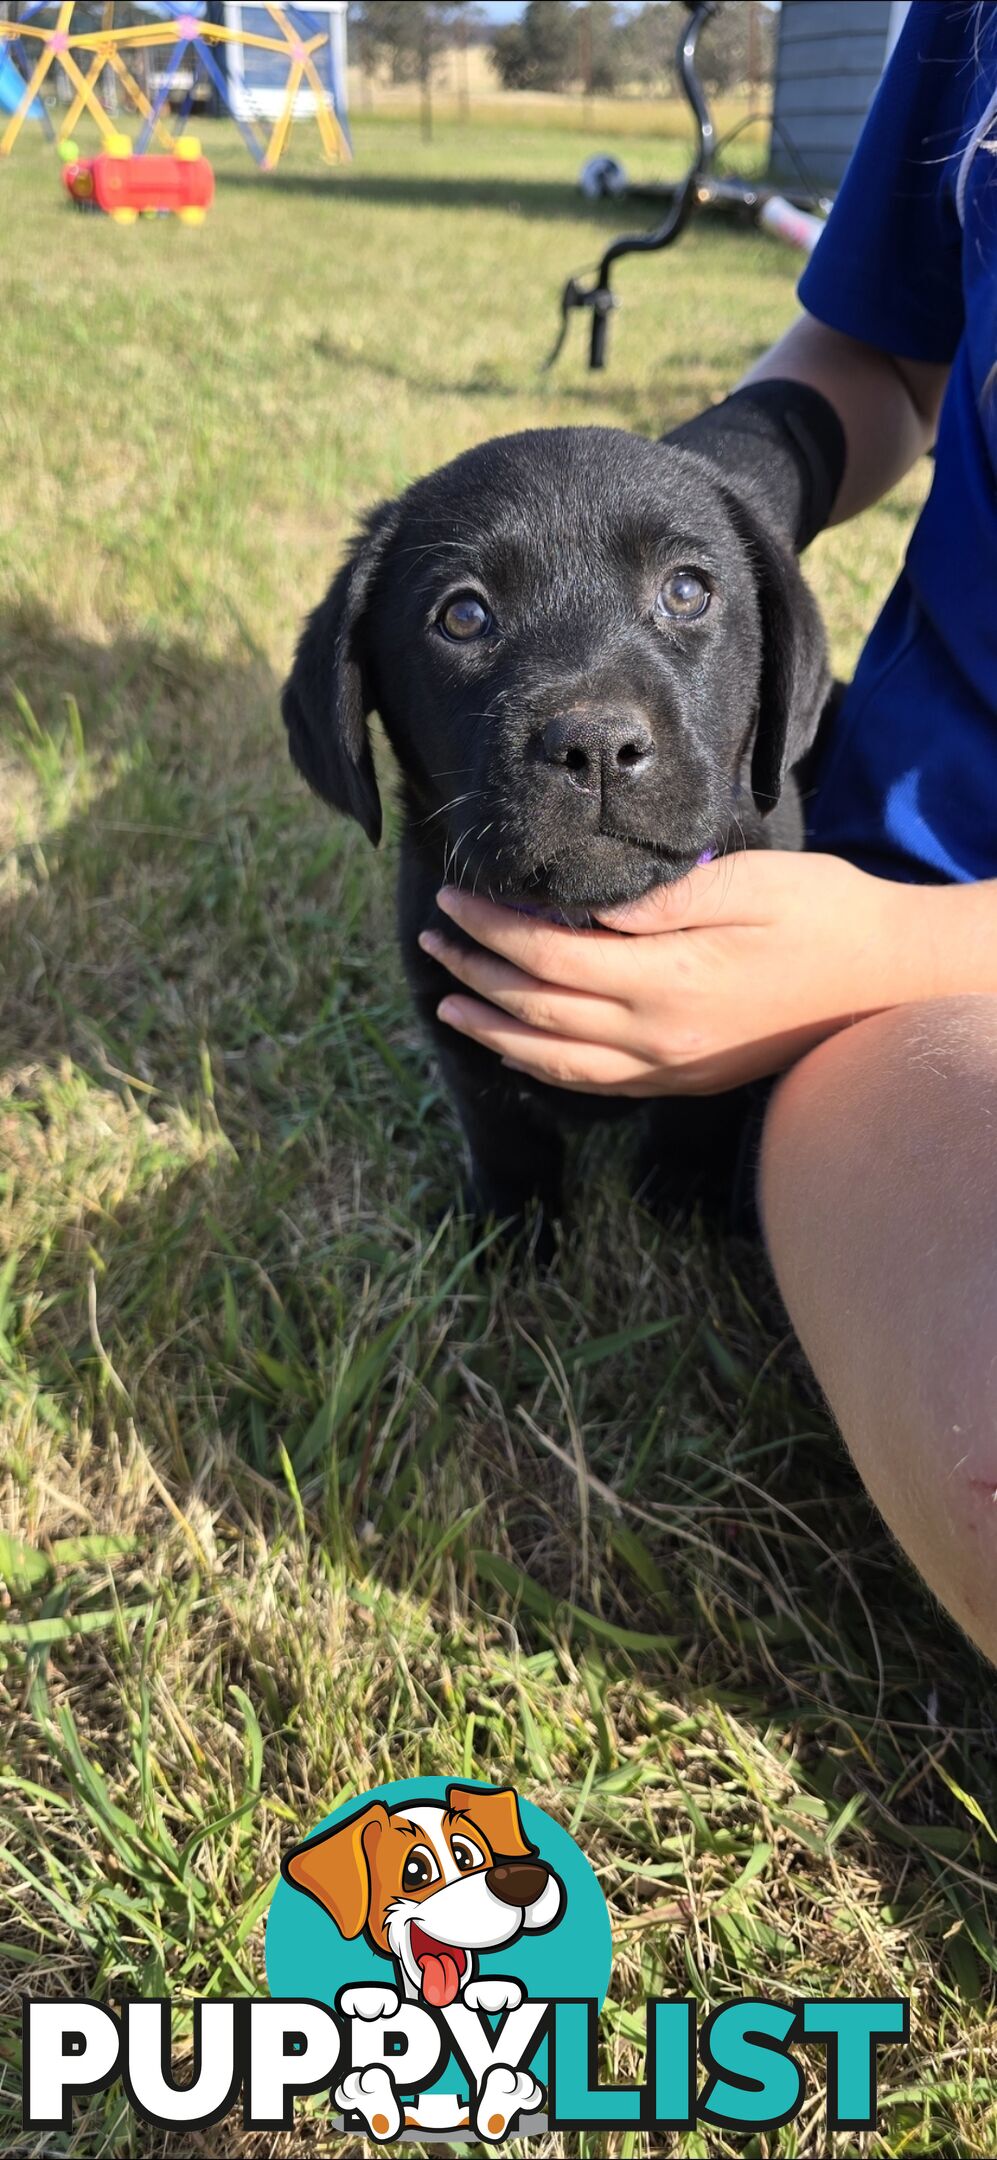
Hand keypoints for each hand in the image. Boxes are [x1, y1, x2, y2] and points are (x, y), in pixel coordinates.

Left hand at [419, 853, 924, 1096]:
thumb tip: (589, 911)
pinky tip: (517, 1042)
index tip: (455, 895)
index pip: (549, 955)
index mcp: (668, 978)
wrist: (886, 980)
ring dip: (493, 1027)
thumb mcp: (751, 883)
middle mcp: (658, 1035)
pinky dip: (541, 1061)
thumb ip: (665, 901)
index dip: (492, 927)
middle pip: (538, 1007)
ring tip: (447, 998)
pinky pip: (592, 1081)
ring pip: (555, 1056)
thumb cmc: (825, 914)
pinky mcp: (682, 1080)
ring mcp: (669, 1066)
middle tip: (433, 936)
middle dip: (476, 970)